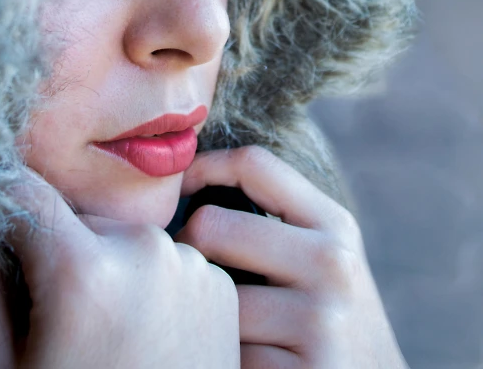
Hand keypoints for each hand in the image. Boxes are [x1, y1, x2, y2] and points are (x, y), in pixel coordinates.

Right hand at [0, 170, 239, 368]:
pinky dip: (150, 281)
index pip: (29, 196)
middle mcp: (146, 252)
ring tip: (107, 330)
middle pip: (81, 221)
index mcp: (84, 272)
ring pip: (126, 239)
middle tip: (57, 315)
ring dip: (109, 265)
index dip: (4, 205)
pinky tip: (145, 332)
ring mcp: (191, 266)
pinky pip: (168, 261)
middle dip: (60, 252)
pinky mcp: (220, 284)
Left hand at [174, 145, 409, 368]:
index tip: (180, 186)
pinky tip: (250, 361)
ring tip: (229, 325)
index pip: (254, 163)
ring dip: (208, 315)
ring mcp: (319, 321)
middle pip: (211, 226)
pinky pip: (224, 353)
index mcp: (333, 224)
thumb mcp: (323, 255)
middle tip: (193, 273)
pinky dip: (224, 358)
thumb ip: (273, 220)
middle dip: (189, 249)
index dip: (204, 166)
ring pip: (212, 298)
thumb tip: (186, 181)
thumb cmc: (329, 315)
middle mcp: (330, 263)